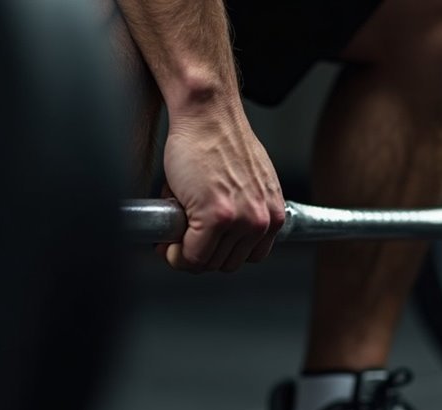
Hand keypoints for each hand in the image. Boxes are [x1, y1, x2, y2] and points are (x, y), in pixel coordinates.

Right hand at [159, 109, 285, 272]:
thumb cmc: (219, 139)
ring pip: (207, 263)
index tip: (202, 244)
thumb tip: (216, 238)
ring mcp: (240, 221)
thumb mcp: (247, 183)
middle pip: (227, 264)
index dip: (219, 252)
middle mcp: (262, 220)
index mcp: (273, 214)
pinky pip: (191, 256)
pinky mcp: (216, 217)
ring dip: (184, 250)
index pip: (247, 257)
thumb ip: (243, 211)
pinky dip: (174, 252)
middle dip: (200, 252)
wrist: (207, 113)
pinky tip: (168, 235)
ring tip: (176, 224)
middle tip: (181, 236)